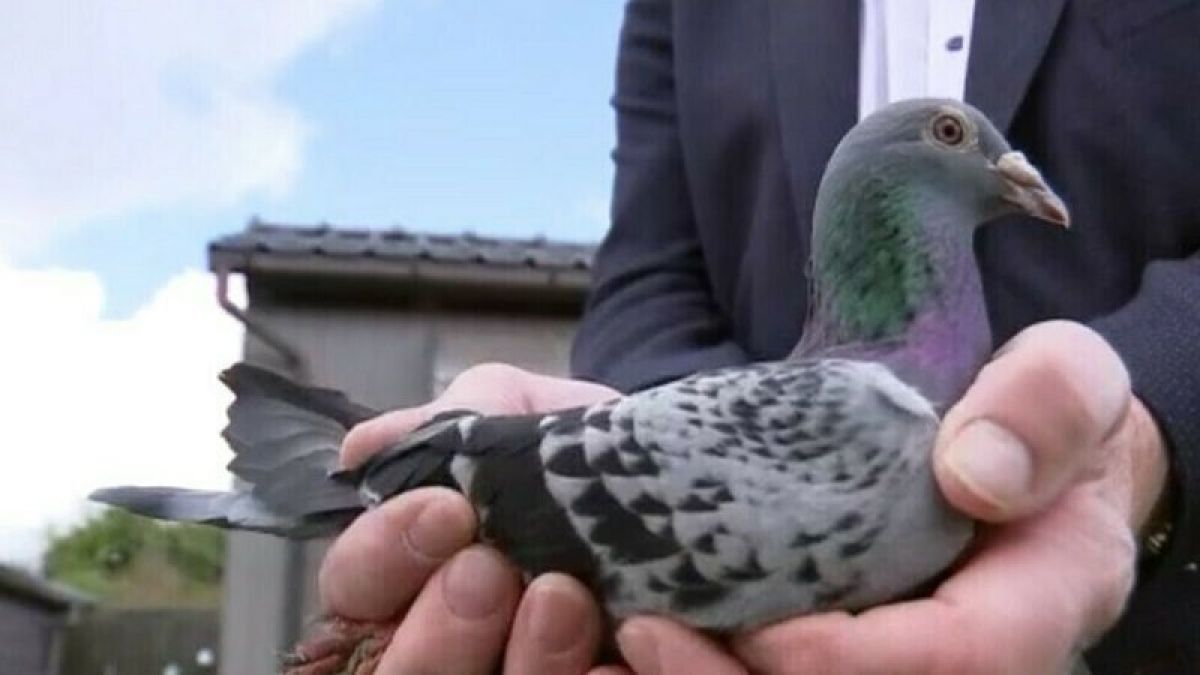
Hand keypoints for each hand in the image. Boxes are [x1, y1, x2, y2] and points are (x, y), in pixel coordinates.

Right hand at [317, 363, 624, 673]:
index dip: (382, 555)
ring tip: (568, 600)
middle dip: (439, 630)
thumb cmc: (579, 456)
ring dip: (522, 663)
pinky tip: (619, 661)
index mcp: (408, 578)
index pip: (355, 587)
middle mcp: (446, 646)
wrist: (678, 485)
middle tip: (490, 571)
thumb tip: (366, 448)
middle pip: (401, 674)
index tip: (445, 510)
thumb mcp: (525, 415)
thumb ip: (456, 421)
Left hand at [614, 321, 1168, 674]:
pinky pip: (772, 666)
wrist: (1018, 449)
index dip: (852, 658)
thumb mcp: (1066, 379)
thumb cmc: (1039, 416)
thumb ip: (1045, 405)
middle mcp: (968, 654)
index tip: (760, 631)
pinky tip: (631, 633)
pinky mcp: (844, 640)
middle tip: (643, 633)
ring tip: (623, 638)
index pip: (958, 658)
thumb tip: (976, 471)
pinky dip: (702, 659)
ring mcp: (899, 651)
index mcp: (1036, 600)